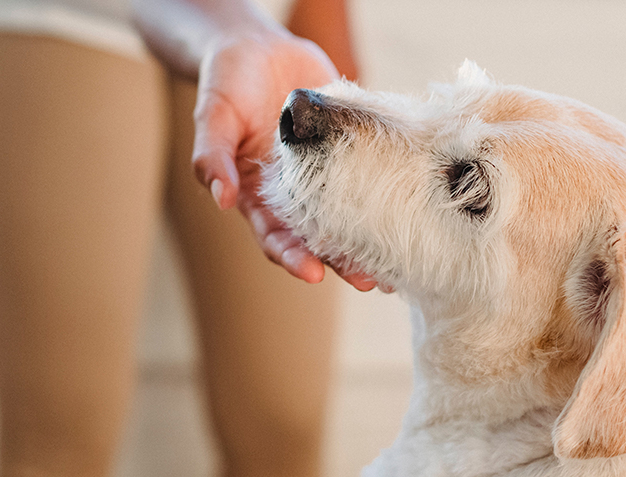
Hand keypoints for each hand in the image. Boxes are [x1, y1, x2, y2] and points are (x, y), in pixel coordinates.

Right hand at [191, 33, 380, 290]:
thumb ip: (212, 154)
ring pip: (350, 215)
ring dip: (372, 240)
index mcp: (257, 195)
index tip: (315, 274)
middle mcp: (293, 192)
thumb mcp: (213, 114)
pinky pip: (371, 174)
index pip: (274, 237)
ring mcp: (324, 173)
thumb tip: (219, 197)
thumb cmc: (225, 81)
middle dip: (343, 262)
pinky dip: (389, 191)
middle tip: (371, 281)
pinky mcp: (349, 148)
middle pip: (318, 238)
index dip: (293, 257)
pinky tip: (413, 206)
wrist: (254, 46)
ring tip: (398, 264)